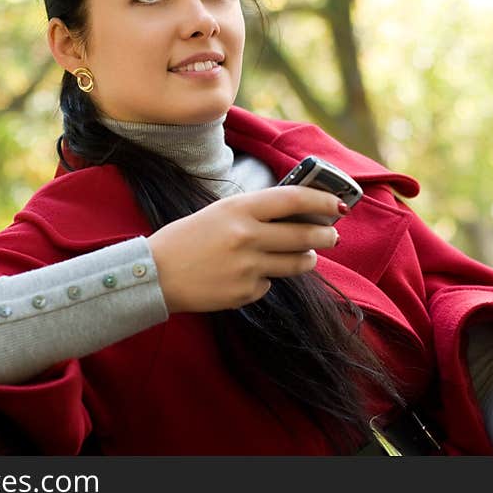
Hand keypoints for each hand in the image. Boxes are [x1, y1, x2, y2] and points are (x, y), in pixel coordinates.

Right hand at [147, 185, 341, 313]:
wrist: (154, 274)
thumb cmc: (185, 238)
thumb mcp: (219, 212)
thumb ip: (254, 212)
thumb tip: (296, 214)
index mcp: (239, 209)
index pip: (294, 200)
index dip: (322, 202)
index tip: (338, 205)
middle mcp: (247, 236)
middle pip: (304, 235)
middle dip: (326, 236)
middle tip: (332, 236)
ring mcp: (247, 267)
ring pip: (296, 264)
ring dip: (306, 259)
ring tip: (305, 256)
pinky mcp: (244, 293)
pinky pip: (269, 285)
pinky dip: (265, 280)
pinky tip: (247, 275)